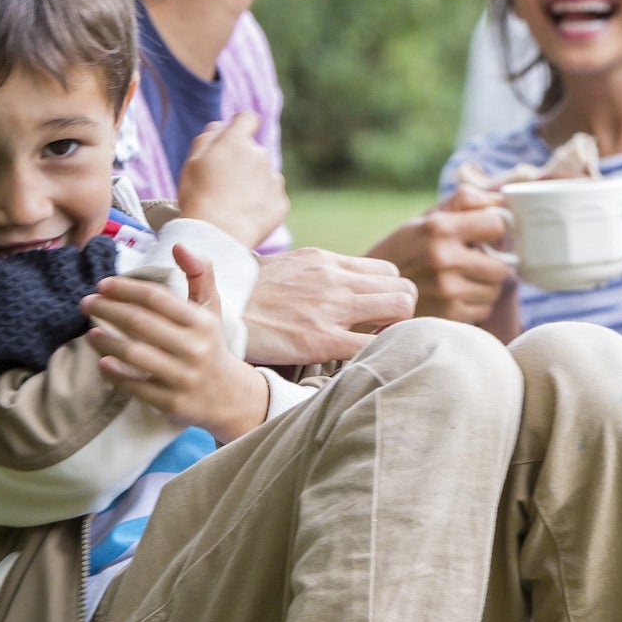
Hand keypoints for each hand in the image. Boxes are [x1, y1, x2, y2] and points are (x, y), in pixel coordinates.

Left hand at [85, 245, 269, 441]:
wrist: (229, 397)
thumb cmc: (211, 344)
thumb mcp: (212, 309)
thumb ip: (200, 273)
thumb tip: (178, 245)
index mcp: (203, 322)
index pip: (155, 297)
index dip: (124, 288)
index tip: (102, 285)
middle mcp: (195, 348)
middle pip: (139, 322)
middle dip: (106, 309)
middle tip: (86, 303)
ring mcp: (183, 377)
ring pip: (133, 354)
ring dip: (105, 341)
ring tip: (90, 333)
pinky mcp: (172, 402)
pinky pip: (134, 386)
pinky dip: (114, 373)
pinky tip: (101, 362)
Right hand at [174, 112, 288, 250]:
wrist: (216, 236)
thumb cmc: (198, 198)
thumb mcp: (192, 162)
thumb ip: (208, 138)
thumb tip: (221, 126)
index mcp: (236, 141)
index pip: (248, 118)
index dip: (241, 126)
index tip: (235, 138)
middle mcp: (260, 155)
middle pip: (253, 151)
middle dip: (242, 162)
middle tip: (223, 185)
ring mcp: (273, 179)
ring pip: (263, 175)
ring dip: (252, 183)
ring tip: (232, 205)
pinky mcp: (281, 202)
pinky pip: (272, 197)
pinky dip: (261, 204)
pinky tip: (244, 216)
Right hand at [238, 248, 413, 365]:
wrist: (217, 310)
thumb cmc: (245, 295)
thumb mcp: (283, 266)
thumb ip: (313, 272)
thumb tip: (323, 281)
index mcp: (326, 261)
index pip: (387, 271)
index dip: (389, 294)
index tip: (377, 312)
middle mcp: (336, 279)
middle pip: (403, 287)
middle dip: (401, 312)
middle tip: (383, 331)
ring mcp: (333, 308)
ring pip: (402, 308)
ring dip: (398, 329)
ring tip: (376, 344)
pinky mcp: (324, 340)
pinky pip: (375, 344)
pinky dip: (380, 353)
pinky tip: (364, 361)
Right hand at [365, 204, 515, 325]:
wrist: (370, 292)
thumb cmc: (404, 250)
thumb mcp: (426, 218)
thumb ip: (464, 202)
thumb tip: (502, 200)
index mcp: (439, 228)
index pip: (496, 226)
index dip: (493, 230)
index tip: (484, 235)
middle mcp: (443, 258)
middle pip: (502, 266)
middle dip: (492, 264)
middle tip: (474, 263)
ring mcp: (446, 289)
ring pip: (495, 290)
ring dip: (485, 286)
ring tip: (462, 280)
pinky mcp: (447, 314)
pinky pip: (484, 309)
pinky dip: (475, 304)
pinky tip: (455, 297)